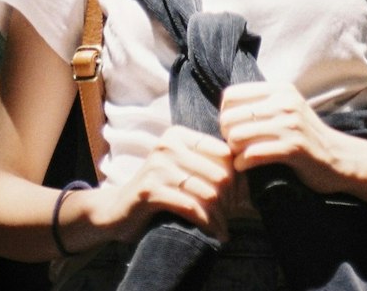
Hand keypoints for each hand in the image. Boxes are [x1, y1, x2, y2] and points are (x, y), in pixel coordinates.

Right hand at [104, 124, 235, 243]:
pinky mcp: (150, 190)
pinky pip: (190, 207)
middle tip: (233, 217)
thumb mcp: (182, 169)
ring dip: (220, 216)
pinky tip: (213, 232)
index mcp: (179, 135)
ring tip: (224, 228)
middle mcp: (168, 145)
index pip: (223, 152)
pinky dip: (206, 222)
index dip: (237, 177)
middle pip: (218, 173)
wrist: (119, 210)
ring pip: (206, 192)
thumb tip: (247, 176)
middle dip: (230, 200)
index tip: (241, 198)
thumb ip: (207, 166)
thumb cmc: (159, 189)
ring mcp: (157, 167)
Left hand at [219, 82, 348, 195]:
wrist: (339, 157)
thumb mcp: (286, 109)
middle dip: (226, 135)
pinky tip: (245, 167)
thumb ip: (262, 104)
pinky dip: (242, 163)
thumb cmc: (305, 135)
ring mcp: (290, 124)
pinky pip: (253, 154)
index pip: (231, 95)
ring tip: (240, 157)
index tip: (233, 129)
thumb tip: (225, 108)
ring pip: (238, 135)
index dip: (225, 114)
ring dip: (234, 151)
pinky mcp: (293, 148)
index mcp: (279, 89)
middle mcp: (284, 102)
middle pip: (230, 117)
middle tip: (235, 147)